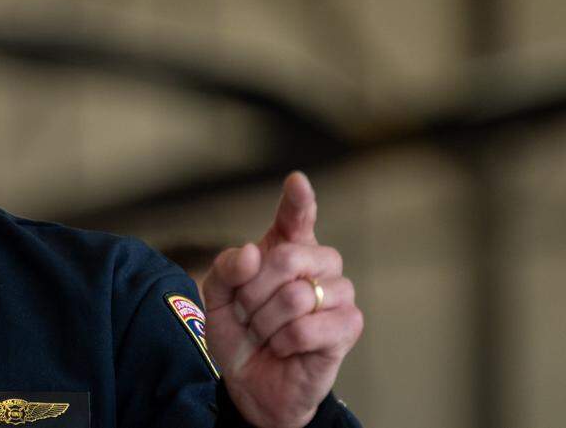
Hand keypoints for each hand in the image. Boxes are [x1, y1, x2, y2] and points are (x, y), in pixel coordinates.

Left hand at [200, 172, 363, 427]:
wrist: (250, 382)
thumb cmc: (239, 332)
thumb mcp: (216, 297)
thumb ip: (226, 268)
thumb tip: (252, 252)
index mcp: (286, 248)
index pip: (296, 217)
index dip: (298, 200)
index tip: (296, 182)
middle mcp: (318, 264)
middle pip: (288, 258)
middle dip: (254, 292)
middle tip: (248, 313)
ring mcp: (338, 294)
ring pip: (296, 296)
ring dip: (267, 322)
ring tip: (267, 333)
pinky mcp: (348, 326)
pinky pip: (309, 327)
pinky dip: (285, 342)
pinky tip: (286, 348)